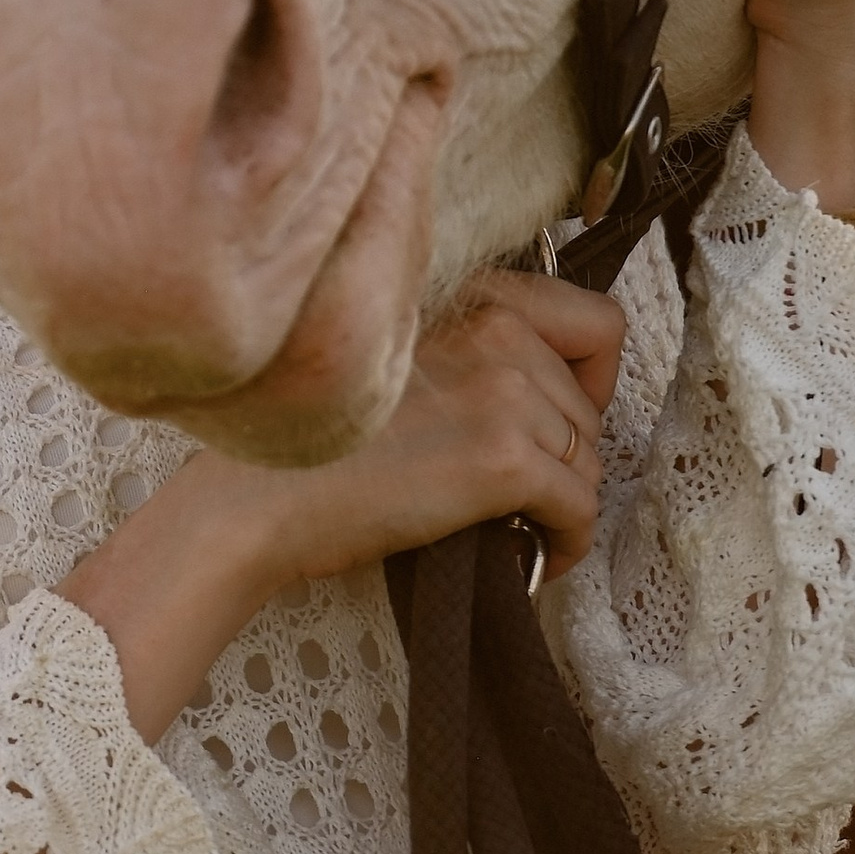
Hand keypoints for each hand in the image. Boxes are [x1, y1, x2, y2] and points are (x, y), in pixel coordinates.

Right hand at [64, 277, 623, 736]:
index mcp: (471, 294)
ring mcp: (504, 391)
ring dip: (561, 501)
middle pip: (593, 405)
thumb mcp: (398, 359)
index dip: (590, 381)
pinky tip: (531, 558)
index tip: (557, 420)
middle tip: (516, 490)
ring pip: (590, 462)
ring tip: (512, 526)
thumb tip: (555, 401)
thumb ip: (476, 353)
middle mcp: (496, 327)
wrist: (258, 498)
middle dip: (565, 452)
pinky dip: (566, 543)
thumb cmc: (313, 443)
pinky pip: (580, 509)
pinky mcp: (503, 459)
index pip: (597, 322)